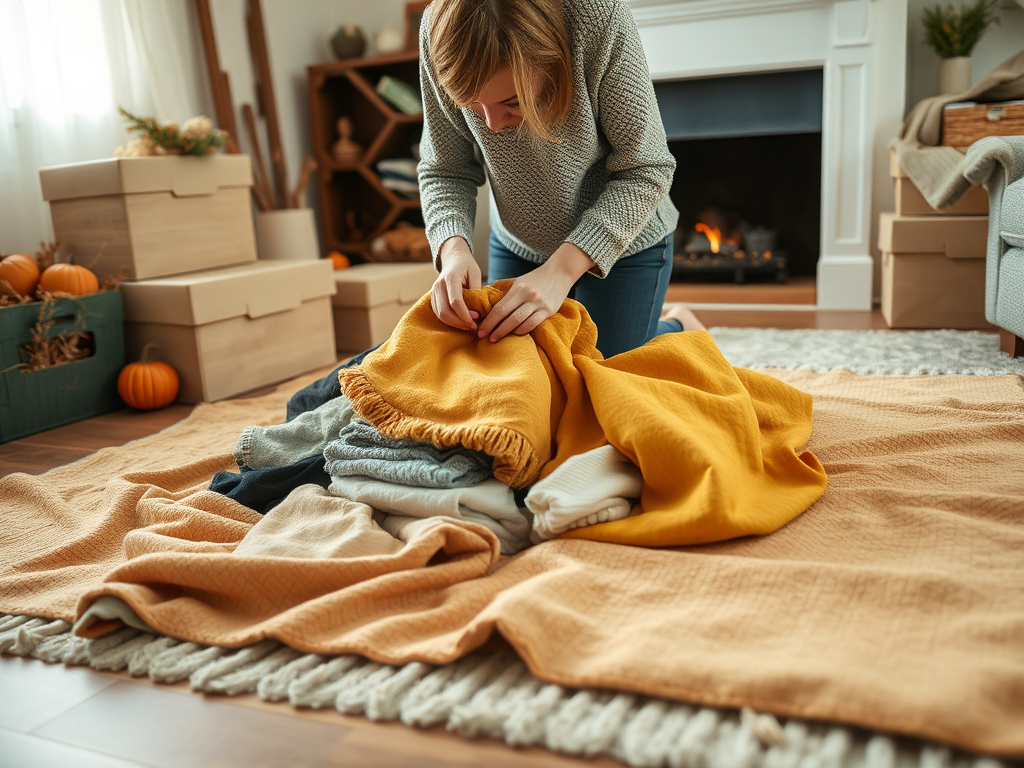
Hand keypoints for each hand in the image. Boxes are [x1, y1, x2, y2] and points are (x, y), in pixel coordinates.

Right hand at [431, 236, 480, 330]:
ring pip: (440, 315)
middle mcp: (438, 285)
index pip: (455, 301)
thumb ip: (476, 291)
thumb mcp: (476, 273)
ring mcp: (433, 292)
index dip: (465, 314)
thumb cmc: (466, 265)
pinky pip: (439, 314)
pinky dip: (450, 321)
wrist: (453, 258)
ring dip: (455, 324)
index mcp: (450, 278)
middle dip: (460, 322)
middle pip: (445, 311)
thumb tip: (478, 311)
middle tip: (473, 326)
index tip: (477, 318)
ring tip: (468, 325)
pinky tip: (461, 322)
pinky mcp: (433, 298)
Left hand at [478, 242, 595, 342]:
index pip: (499, 307)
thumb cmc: (536, 279)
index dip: (488, 321)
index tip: (481, 330)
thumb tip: (485, 301)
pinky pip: (532, 324)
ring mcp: (539, 303)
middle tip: (485, 337)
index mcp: (518, 287)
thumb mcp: (518, 281)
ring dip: (506, 332)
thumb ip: (504, 290)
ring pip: (519, 322)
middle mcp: (527, 295)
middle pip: (506, 316)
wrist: (559, 273)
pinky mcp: (549, 310)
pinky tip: (515, 333)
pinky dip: (522, 330)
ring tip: (497, 338)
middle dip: (494, 329)